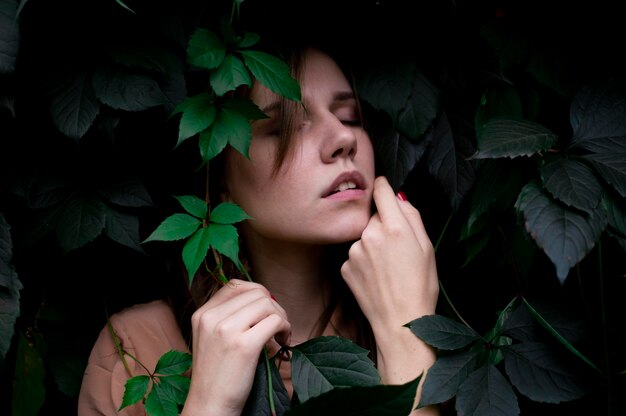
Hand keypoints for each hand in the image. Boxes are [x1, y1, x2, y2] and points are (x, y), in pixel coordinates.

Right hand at [181, 279, 290, 415]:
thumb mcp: (212, 338)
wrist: (209, 405)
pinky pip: (275, 322)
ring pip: (267, 304)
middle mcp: (211, 318)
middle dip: (273, 306)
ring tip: (281, 335)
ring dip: (282, 317)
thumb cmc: (217, 375)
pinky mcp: (243, 345)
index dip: (257, 294)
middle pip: (255, 292)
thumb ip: (228, 316)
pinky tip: (283, 342)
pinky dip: (285, 329)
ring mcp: (226, 330)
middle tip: (278, 326)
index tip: (266, 311)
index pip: (235, 285)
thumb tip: (263, 298)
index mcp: (202, 314)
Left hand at [340, 176, 438, 335]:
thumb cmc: (420, 286)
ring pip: (364, 236)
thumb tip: (398, 196)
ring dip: (373, 244)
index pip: (381, 190)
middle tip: (398, 248)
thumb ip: (412, 215)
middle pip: (374, 216)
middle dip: (384, 225)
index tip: (384, 189)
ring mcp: (354, 251)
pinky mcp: (344, 267)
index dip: (384, 188)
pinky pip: (356, 254)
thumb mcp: (427, 247)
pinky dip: (364, 261)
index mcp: (394, 227)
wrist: (401, 323)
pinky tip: (377, 277)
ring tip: (388, 268)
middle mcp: (369, 235)